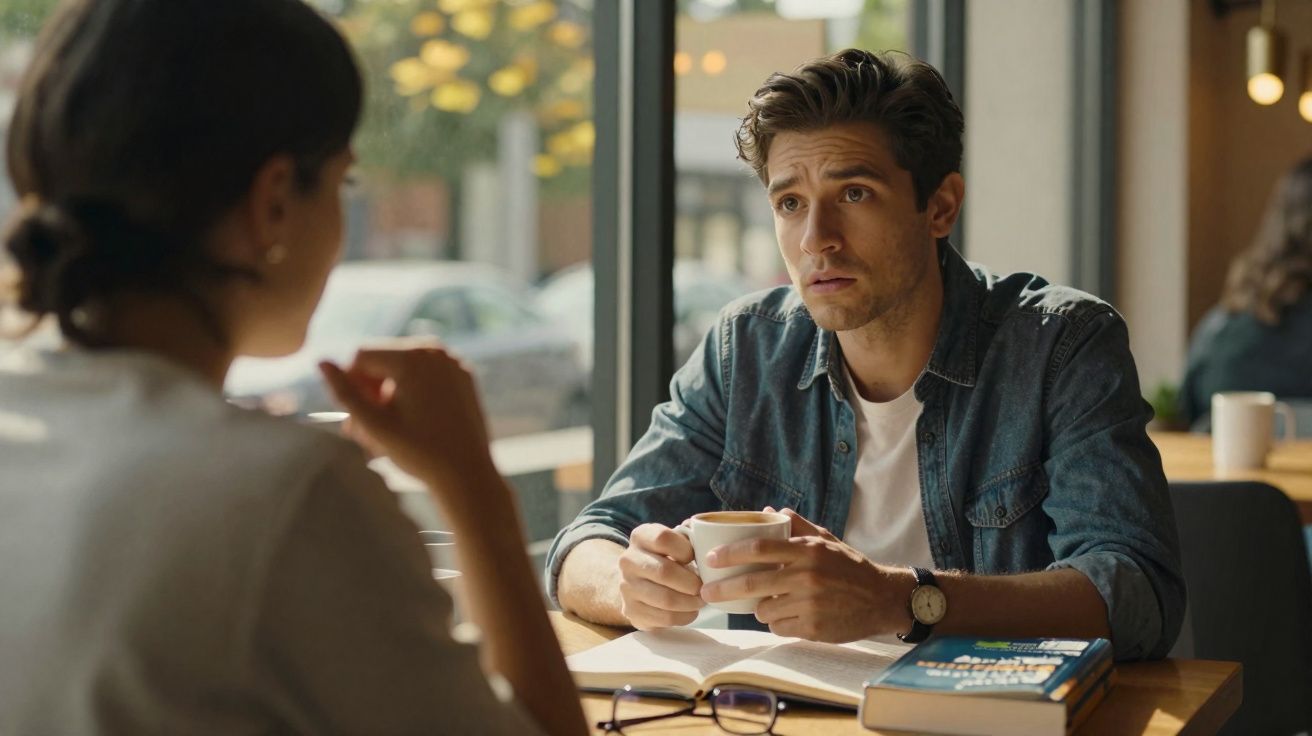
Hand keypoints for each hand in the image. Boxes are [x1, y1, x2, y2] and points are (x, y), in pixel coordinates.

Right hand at [318, 341, 496, 492]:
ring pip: (403, 366)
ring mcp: (453, 361)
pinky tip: (412, 420)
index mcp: (413, 357)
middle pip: (382, 358)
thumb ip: (344, 392)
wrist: (467, 474)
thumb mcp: (373, 424)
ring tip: (386, 429)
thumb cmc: (419, 453)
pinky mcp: (463, 374)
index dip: (352, 386)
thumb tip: (321, 361)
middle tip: (366, 429)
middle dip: (370, 389)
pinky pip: (427, 373)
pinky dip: (413, 391)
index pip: (361, 356)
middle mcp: (435, 350)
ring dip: (388, 392)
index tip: (357, 418)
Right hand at [618, 523, 704, 629]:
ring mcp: (626, 587)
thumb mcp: (674, 541)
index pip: (663, 538)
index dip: (685, 550)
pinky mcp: (631, 611)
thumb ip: (690, 537)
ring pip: (666, 599)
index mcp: (640, 536)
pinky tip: (690, 611)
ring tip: (700, 600)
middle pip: (665, 572)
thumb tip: (707, 540)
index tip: (694, 558)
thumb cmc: (665, 558)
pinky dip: (684, 616)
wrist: (636, 582)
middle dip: (692, 582)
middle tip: (704, 587)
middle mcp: (628, 560)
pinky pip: (664, 618)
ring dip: (690, 602)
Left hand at [700, 508, 913, 642]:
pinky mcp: (814, 628)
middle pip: (754, 583)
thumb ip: (798, 526)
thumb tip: (770, 512)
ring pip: (764, 609)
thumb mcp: (827, 540)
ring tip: (772, 601)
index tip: (711, 558)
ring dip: (760, 607)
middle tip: (707, 592)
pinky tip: (790, 615)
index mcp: (808, 550)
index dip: (731, 553)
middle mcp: (808, 576)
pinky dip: (778, 622)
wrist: (881, 599)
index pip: (761, 548)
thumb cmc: (849, 566)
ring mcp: (811, 604)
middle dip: (724, 588)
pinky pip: (779, 627)